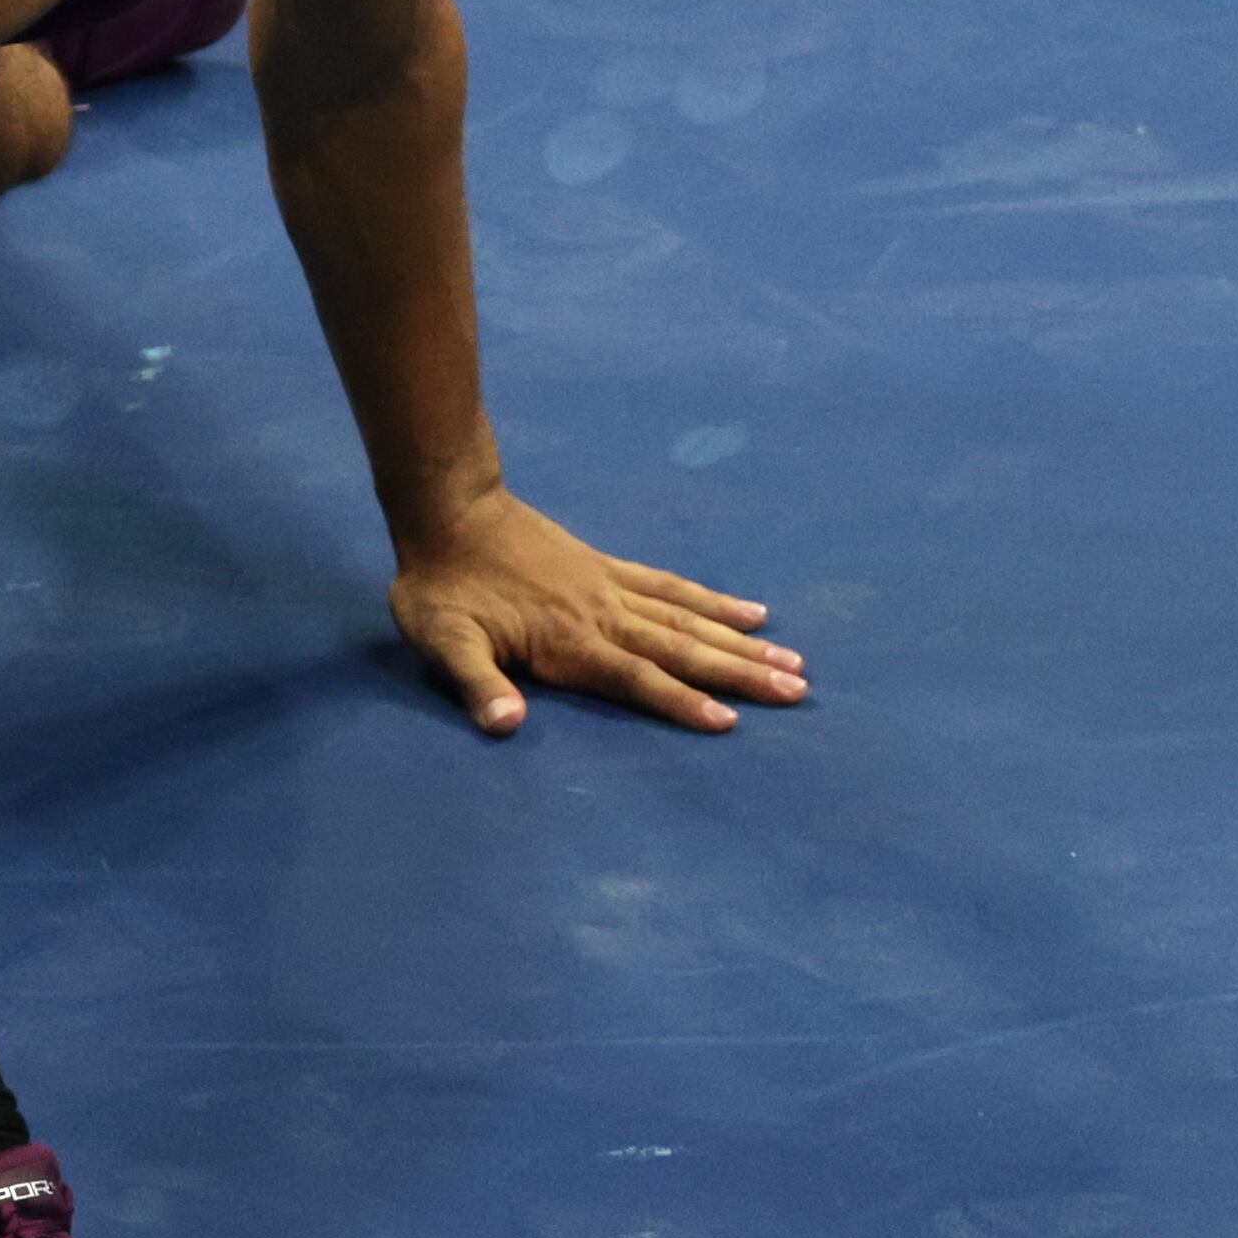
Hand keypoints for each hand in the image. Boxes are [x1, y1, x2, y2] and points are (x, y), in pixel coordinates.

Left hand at [387, 488, 804, 736]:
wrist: (449, 512)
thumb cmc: (441, 588)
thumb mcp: (443, 642)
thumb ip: (477, 685)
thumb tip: (505, 725)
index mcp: (570, 642)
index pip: (637, 678)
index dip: (681, 701)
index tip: (730, 721)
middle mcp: (604, 615)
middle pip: (683, 649)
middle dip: (740, 673)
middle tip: (796, 691)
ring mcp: (612, 588)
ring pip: (689, 619)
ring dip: (741, 643)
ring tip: (793, 661)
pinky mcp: (610, 567)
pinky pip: (672, 587)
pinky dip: (712, 601)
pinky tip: (749, 611)